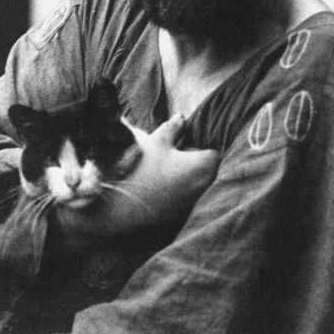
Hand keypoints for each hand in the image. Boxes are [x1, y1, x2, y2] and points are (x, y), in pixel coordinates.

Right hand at [54, 113, 218, 239]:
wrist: (119, 209)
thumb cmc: (141, 170)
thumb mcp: (158, 141)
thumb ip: (174, 127)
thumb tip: (182, 116)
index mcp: (204, 167)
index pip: (214, 152)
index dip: (199, 146)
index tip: (182, 144)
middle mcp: (205, 188)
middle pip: (207, 169)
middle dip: (193, 161)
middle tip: (170, 155)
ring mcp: (193, 205)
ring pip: (195, 184)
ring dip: (183, 176)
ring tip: (161, 170)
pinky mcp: (180, 217)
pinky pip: (184, 199)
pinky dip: (175, 192)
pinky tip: (156, 187)